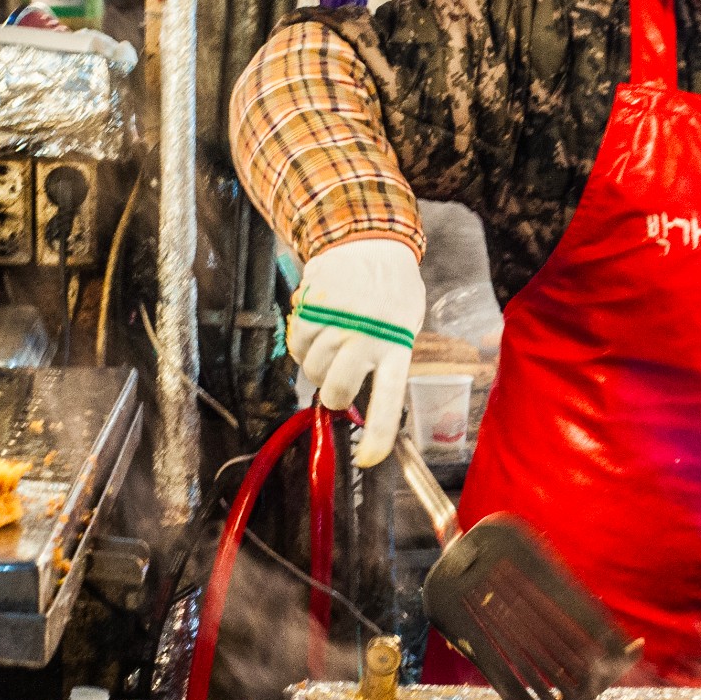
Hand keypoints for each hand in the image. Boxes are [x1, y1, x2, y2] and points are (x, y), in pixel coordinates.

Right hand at [289, 239, 424, 467]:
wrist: (369, 239)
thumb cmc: (392, 289)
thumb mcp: (405, 324)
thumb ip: (388, 357)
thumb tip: (367, 397)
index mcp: (397, 346)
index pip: (388, 400)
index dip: (377, 435)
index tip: (368, 460)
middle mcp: (367, 338)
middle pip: (338, 390)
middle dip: (334, 397)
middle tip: (338, 389)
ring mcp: (337, 324)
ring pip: (313, 369)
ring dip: (316, 366)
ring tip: (331, 345)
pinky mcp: (312, 310)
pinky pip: (296, 346)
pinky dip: (301, 345)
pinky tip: (315, 330)